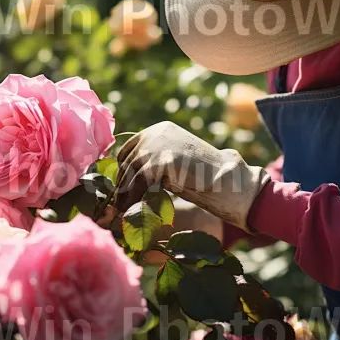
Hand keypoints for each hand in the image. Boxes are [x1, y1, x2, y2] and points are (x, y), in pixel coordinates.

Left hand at [115, 121, 269, 231]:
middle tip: (115, 203)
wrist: (224, 177)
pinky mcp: (159, 163)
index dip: (122, 169)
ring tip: (121, 209)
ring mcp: (156, 147)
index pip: (128, 148)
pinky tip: (130, 210)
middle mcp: (154, 134)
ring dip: (123, 194)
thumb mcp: (174, 158)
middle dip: (121, 183)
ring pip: (129, 173)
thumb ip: (155, 159)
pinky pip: (137, 184)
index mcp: (158, 129)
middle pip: (126, 161)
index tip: (119, 187)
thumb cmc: (202, 173)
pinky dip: (131, 198)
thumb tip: (127, 176)